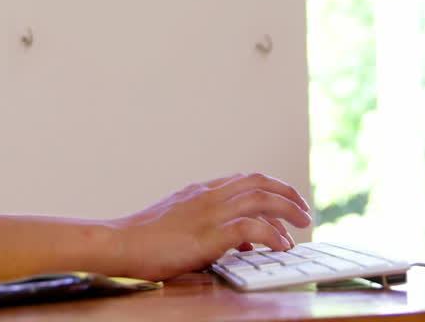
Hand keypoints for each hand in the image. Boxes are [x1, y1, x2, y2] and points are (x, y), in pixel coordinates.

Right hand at [107, 172, 311, 280]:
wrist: (121, 243)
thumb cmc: (145, 239)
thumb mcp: (180, 223)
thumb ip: (210, 226)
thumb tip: (244, 240)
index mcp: (200, 190)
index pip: (245, 179)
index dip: (271, 188)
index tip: (285, 201)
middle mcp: (208, 195)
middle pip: (259, 182)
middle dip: (287, 193)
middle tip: (303, 210)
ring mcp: (210, 212)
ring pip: (262, 198)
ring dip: (288, 209)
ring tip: (302, 225)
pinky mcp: (210, 234)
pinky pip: (253, 227)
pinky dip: (273, 234)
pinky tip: (281, 245)